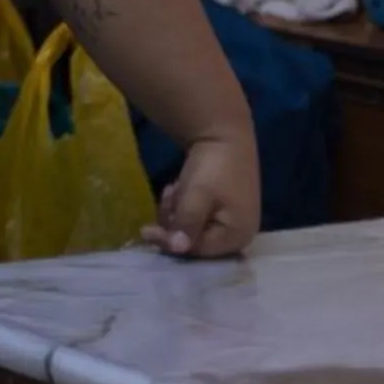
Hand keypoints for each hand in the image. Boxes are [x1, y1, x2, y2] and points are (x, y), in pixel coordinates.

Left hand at [144, 132, 259, 259]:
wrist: (224, 132)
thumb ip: (186, 224)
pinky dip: (182, 204)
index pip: (197, 250)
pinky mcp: (221, 209)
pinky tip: (181, 186)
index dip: (170, 241)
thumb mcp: (197, 195)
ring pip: (189, 228)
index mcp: (238, 236)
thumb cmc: (214, 167)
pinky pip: (193, 216)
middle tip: (171, 195)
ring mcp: (230, 221)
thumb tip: (177, 249)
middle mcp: (238, 235)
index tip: (146, 231)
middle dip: (175, 220)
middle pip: (192, 241)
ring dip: (176, 210)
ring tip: (177, 188)